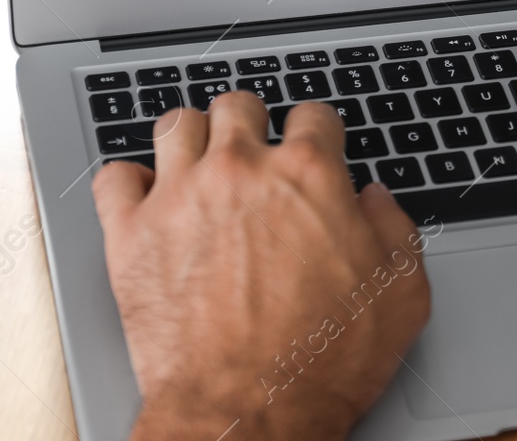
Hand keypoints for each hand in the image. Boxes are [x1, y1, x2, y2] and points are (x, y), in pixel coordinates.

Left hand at [94, 95, 431, 440]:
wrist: (249, 415)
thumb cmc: (322, 364)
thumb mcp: (401, 296)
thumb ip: (394, 230)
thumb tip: (374, 200)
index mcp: (309, 175)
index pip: (313, 114)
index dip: (317, 132)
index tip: (311, 149)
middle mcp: (241, 171)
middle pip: (238, 106)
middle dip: (249, 124)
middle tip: (251, 153)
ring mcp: (181, 196)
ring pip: (175, 125)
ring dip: (190, 139)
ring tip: (197, 163)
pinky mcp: (131, 234)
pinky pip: (114, 177)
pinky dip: (127, 183)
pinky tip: (143, 198)